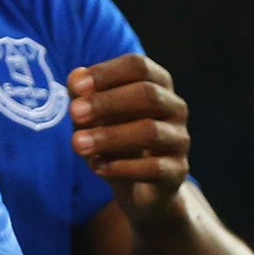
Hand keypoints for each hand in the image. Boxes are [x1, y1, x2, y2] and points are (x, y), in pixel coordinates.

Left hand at [70, 54, 192, 226]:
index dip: (107, 74)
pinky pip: (155, 167)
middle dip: (107, 103)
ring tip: (78, 145)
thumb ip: (83, 96)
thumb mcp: (93, 117)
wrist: (138, 188)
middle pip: (147, 94)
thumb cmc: (114, 139)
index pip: (138, 66)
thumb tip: (75, 77)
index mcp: (157, 83)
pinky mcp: (178, 171)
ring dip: (110, 137)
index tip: (77, 87)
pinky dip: (123, 168)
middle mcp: (175, 107)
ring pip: (151, 131)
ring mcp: (179, 139)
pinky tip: (98, 167)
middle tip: (73, 114)